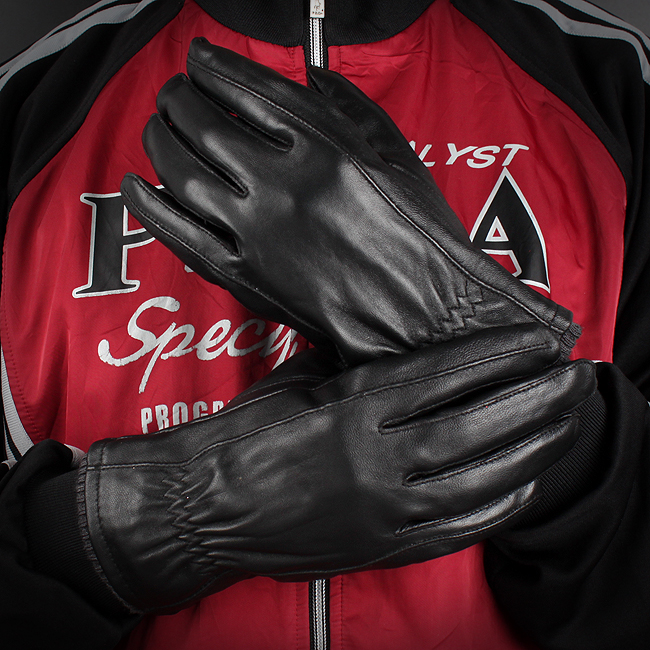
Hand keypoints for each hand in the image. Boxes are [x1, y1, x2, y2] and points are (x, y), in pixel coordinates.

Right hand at [80, 325, 593, 612]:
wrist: (205, 506)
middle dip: (530, 398)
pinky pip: (453, 530)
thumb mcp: (297, 380)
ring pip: (474, 479)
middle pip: (471, 426)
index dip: (495, 355)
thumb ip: (355, 365)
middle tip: (571, 377)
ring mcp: (379, 510)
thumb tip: (402, 346)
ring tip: (560, 424)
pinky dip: (496, 507)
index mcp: (348, 409)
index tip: (535, 341)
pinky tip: (523, 484)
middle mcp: (372, 461)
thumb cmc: (244, 435)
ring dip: (527, 449)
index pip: (441, 375)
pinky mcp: (379, 547)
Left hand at [121, 39, 579, 366]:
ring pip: (182, 173)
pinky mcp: (245, 275)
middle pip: (204, 125)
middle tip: (173, 93)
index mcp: (325, 147)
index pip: (246, 88)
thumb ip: (350, 107)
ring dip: (159, 141)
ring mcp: (258, 232)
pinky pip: (182, 234)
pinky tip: (138, 183)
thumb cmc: (418, 239)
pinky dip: (151, 205)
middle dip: (177, 98)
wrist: (419, 312)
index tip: (199, 59)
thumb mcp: (398, 155)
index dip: (211, 65)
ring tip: (156, 128)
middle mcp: (284, 185)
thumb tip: (311, 75)